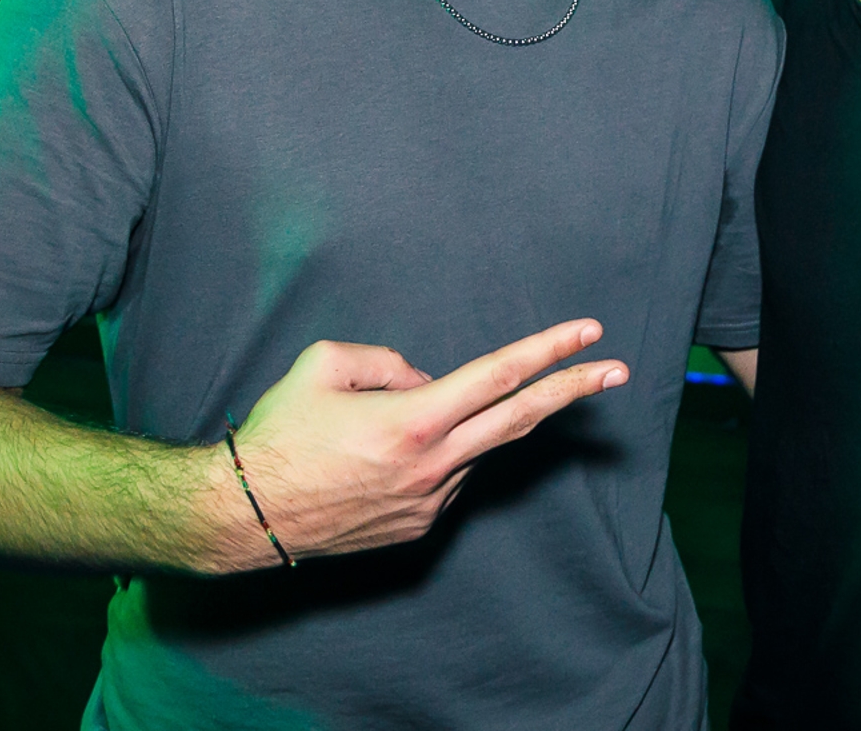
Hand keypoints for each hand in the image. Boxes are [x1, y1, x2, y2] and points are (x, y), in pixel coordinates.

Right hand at [217, 321, 625, 567]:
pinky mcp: (417, 528)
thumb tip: (425, 383)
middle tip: (616, 369)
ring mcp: (429, 502)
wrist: (243, 516)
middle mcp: (433, 465)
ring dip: (452, 425)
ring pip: (467, 446)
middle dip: (573, 390)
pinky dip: (431, 456)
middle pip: (520, 418)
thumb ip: (388, 361)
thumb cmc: (279, 434)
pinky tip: (376, 462)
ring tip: (372, 430)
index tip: (589, 333)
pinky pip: (443, 476)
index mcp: (414, 420)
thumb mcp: (323, 364)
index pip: (500, 375)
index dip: (549, 350)